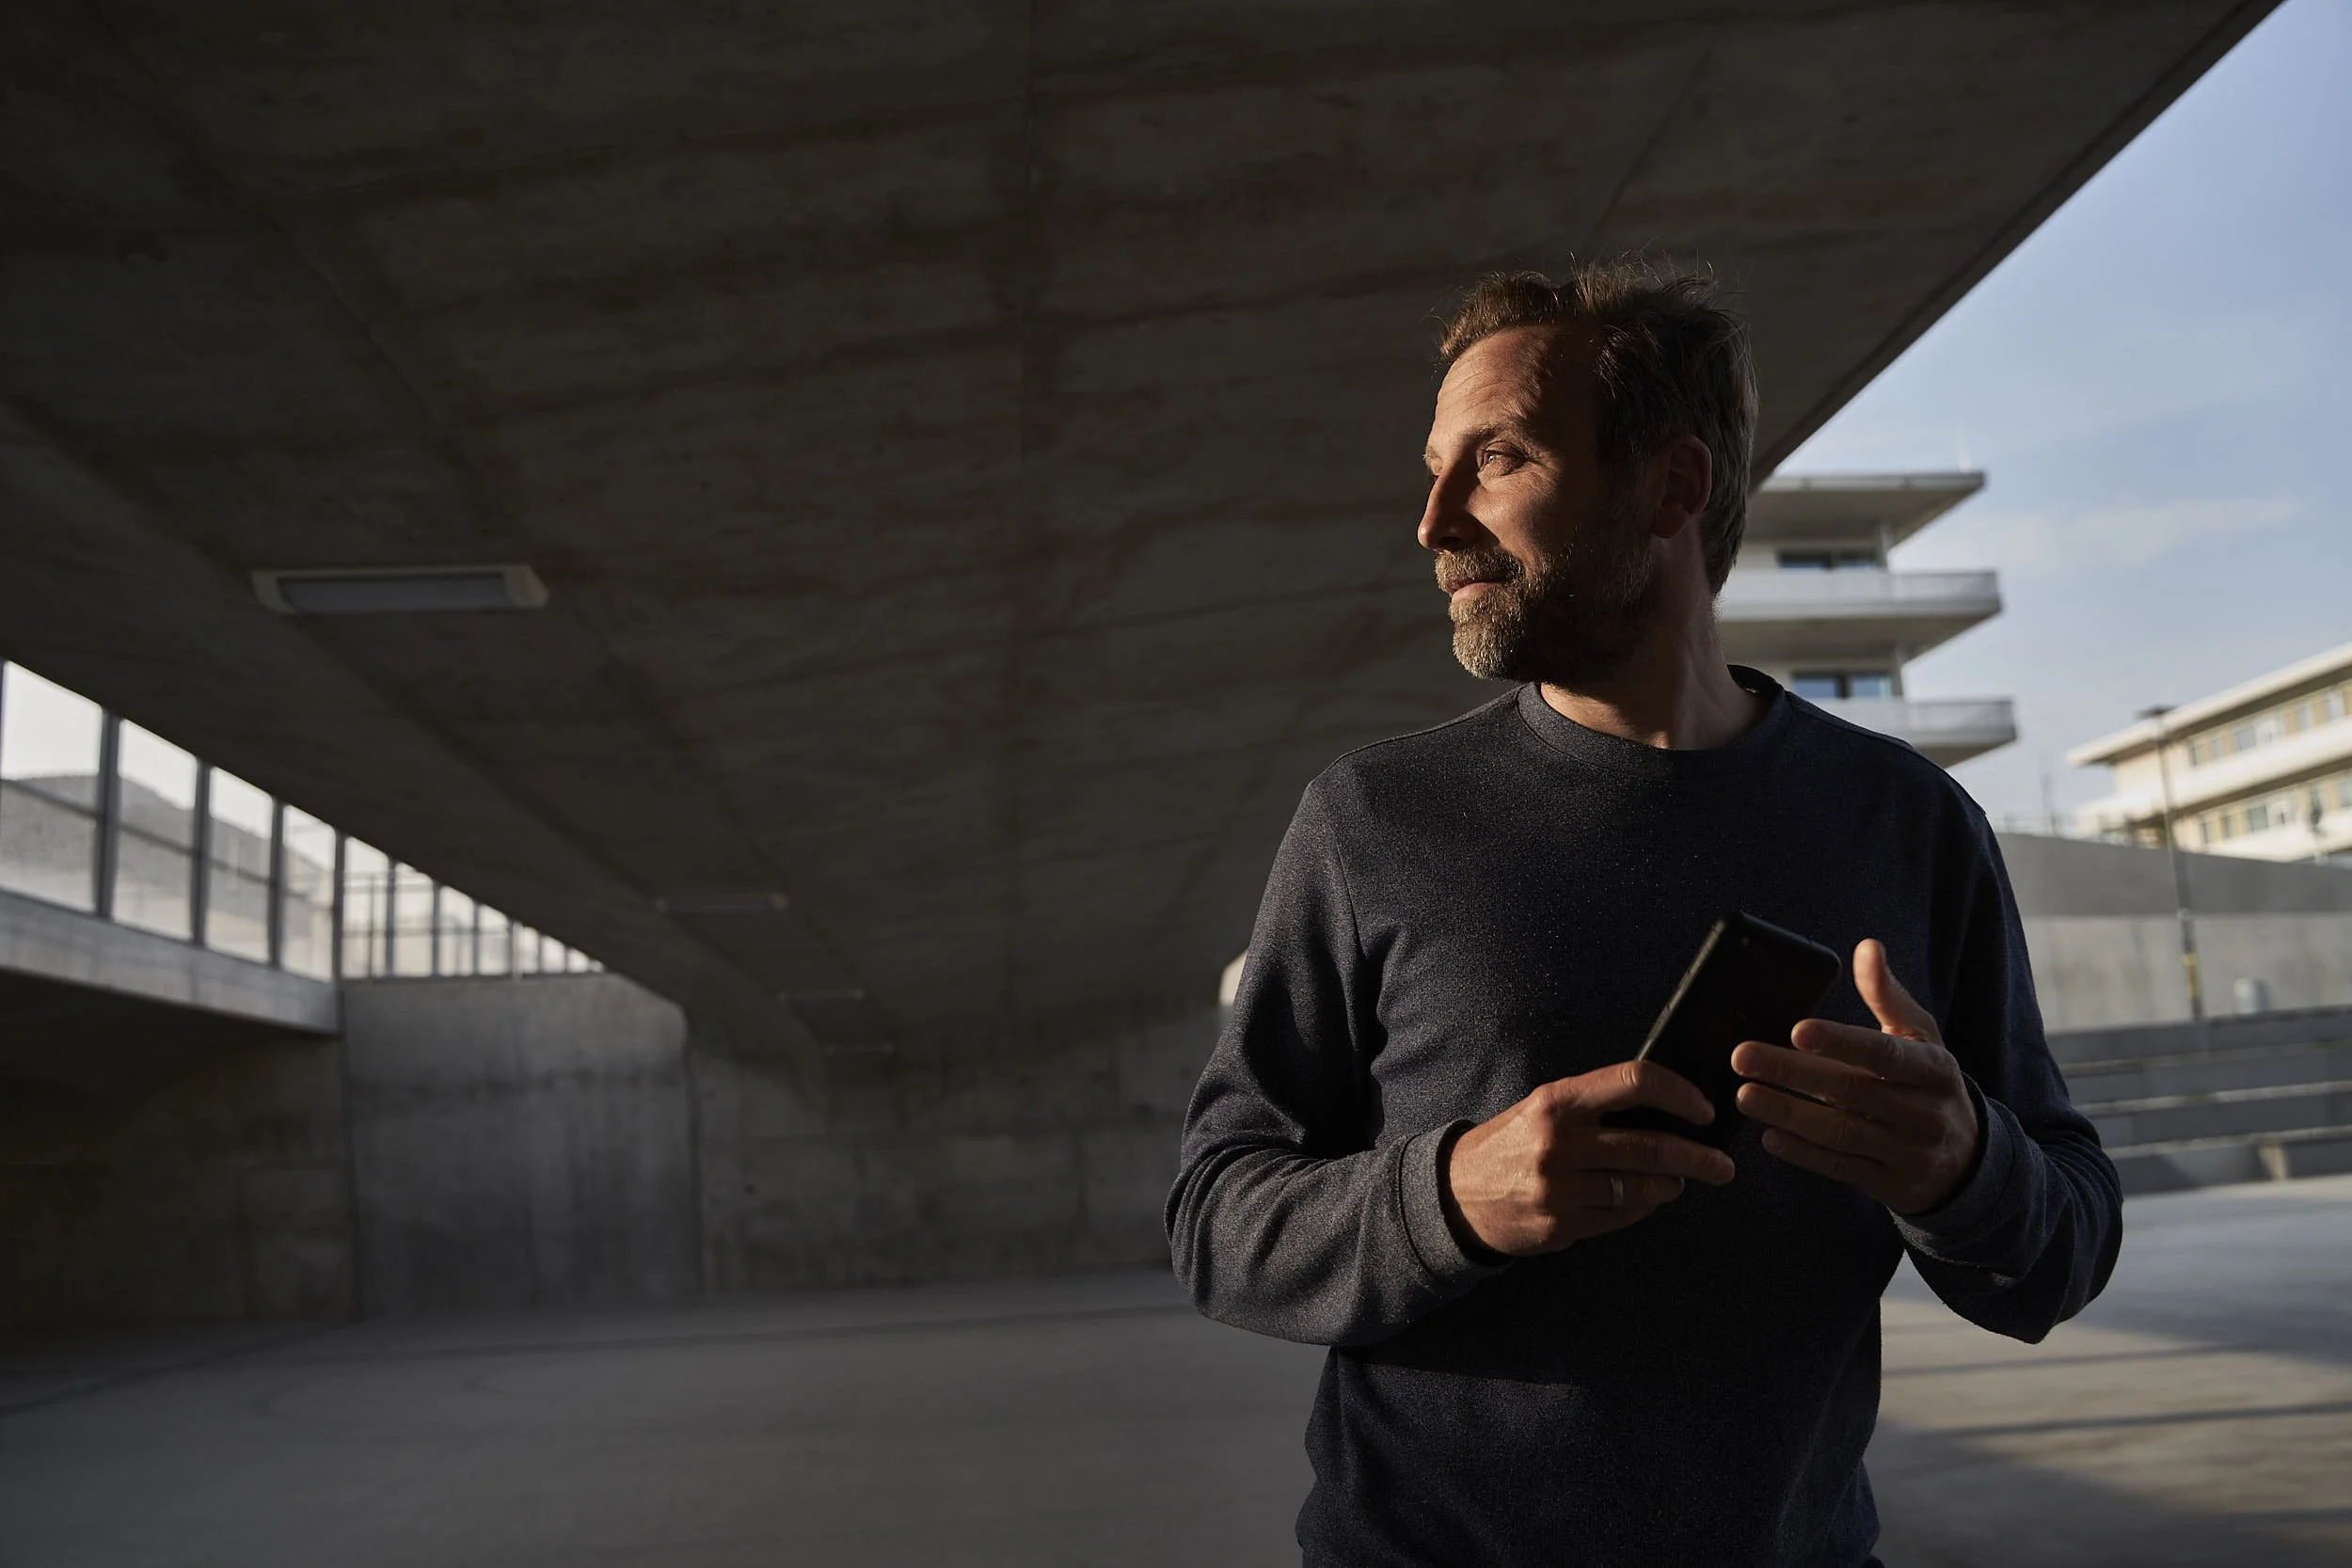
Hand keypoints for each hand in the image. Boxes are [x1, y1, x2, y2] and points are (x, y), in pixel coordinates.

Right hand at [1442, 1060, 1736, 1256]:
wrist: (1455, 1193)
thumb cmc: (1513, 1142)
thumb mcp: (1545, 1108)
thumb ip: (1598, 1106)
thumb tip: (1670, 1111)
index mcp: (1557, 1101)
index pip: (1634, 1082)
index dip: (1679, 1094)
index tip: (1704, 1111)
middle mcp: (1559, 1143)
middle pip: (1651, 1146)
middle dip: (1699, 1157)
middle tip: (1723, 1165)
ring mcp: (1560, 1189)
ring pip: (1643, 1188)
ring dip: (1673, 1185)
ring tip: (1682, 1180)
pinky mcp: (1561, 1226)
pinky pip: (1622, 1217)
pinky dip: (1645, 1208)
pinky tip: (1649, 1199)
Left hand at [1731, 938, 1981, 1215]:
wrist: (1968, 1160)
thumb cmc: (1929, 1083)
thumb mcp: (1922, 1038)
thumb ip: (1888, 996)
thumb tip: (1867, 947)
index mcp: (1934, 1069)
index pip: (1884, 1053)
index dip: (1842, 1042)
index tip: (1797, 1030)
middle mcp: (1925, 1112)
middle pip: (1851, 1091)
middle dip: (1792, 1074)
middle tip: (1741, 1057)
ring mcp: (1908, 1153)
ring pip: (1840, 1133)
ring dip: (1787, 1113)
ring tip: (1744, 1094)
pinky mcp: (1890, 1185)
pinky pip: (1841, 1169)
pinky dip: (1803, 1154)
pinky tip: (1769, 1136)